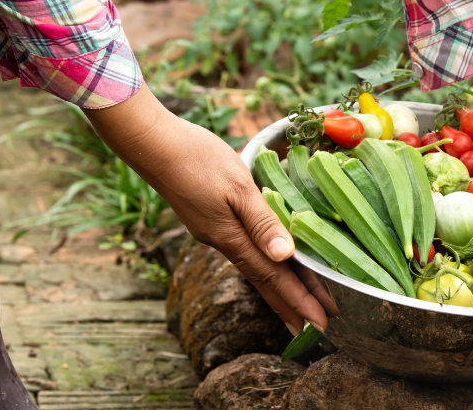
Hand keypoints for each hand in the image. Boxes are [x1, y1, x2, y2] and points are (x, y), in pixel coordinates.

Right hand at [83, 87, 338, 335]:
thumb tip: (286, 256)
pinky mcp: (212, 219)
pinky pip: (249, 251)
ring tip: (303, 305)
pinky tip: (274, 265)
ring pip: (258, 268)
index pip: (274, 279)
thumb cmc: (197, 159)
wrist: (153, 144)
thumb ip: (262, 221)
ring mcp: (217, 231)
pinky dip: (267, 265)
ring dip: (282, 288)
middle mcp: (224, 241)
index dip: (299, 302)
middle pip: (266, 281)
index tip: (320, 325)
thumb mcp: (237, 186)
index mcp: (232, 237)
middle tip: (319, 329)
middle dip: (293, 305)